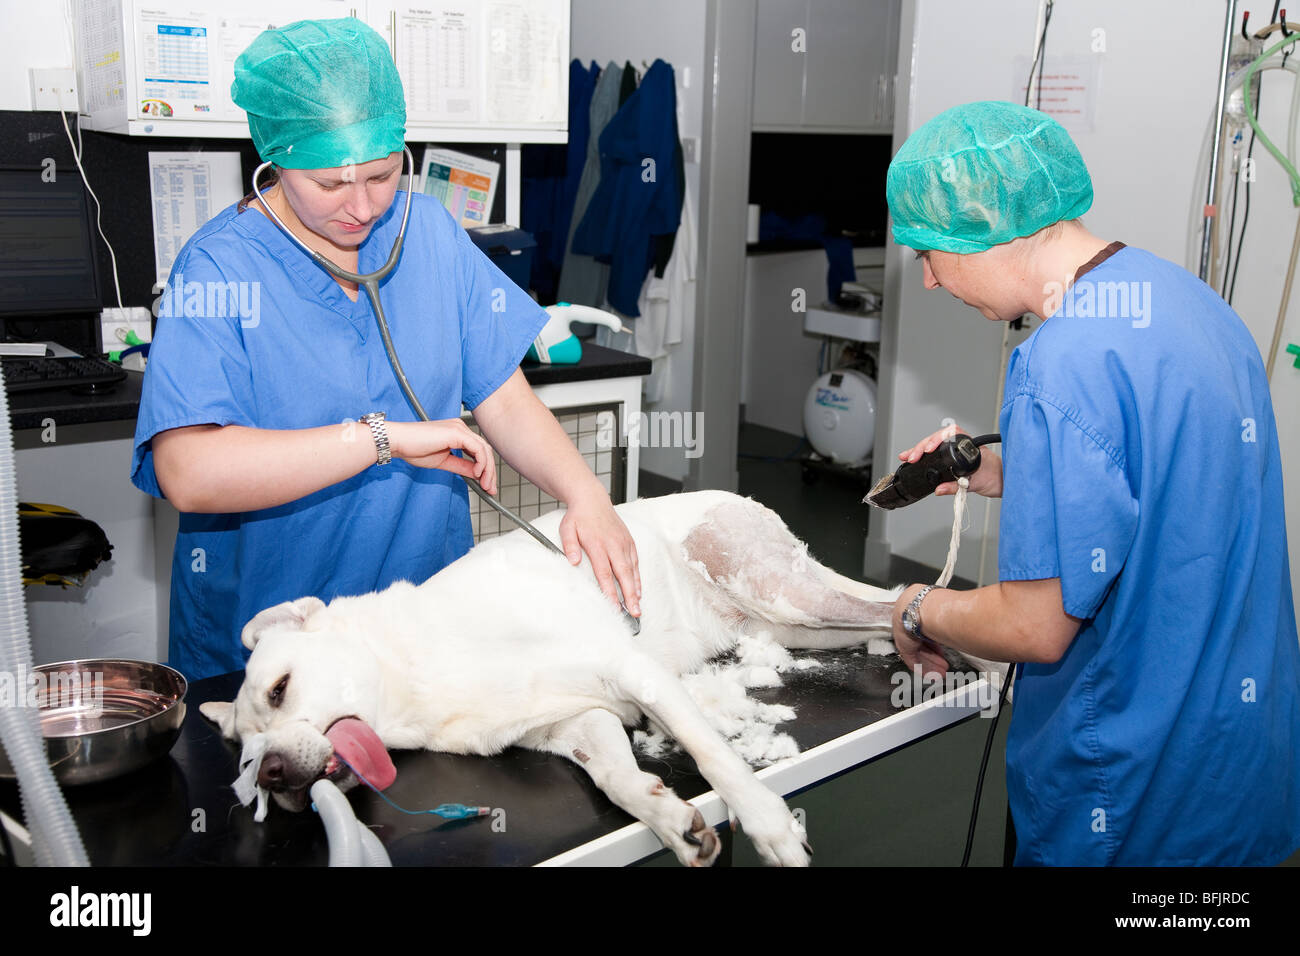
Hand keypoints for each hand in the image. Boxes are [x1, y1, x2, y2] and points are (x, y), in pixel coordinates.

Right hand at [386, 419, 497, 494]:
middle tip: (490, 489)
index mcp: (458, 433)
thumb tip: (477, 474)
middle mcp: (461, 428)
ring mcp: (459, 428)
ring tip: (485, 485)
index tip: (486, 485)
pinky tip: (477, 474)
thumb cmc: (414, 449)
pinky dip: (481, 462)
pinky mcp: (457, 432)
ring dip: (488, 470)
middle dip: (490, 471)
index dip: (486, 469)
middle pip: (485, 450)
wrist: (398, 442)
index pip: (479, 450)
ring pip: (484, 449)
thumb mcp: (444, 462)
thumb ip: (461, 466)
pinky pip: (477, 448)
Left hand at [559, 497, 641, 618]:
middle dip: (629, 595)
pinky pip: (635, 562)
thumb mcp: (567, 529)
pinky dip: (637, 577)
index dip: (610, 591)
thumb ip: (570, 546)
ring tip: (637, 606)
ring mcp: (623, 543)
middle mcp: (613, 545)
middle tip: (634, 612)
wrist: (592, 499)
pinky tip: (637, 589)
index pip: (605, 573)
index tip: (613, 606)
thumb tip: (574, 562)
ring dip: (635, 589)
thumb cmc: (578, 517)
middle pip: (623, 574)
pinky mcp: (629, 541)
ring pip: (632, 570)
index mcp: (597, 544)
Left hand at [892, 583, 948, 676]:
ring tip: (940, 673)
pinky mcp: (904, 647)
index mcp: (917, 615)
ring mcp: (906, 636)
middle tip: (943, 666)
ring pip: (919, 655)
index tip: (942, 652)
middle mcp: (910, 626)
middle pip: (923, 646)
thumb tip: (961, 622)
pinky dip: (923, 669)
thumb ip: (945, 621)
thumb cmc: (933, 603)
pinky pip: (913, 661)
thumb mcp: (941, 613)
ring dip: (931, 665)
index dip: (935, 644)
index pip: (927, 634)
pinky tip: (931, 675)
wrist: (919, 607)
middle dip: (934, 658)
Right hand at [897, 424, 1001, 497]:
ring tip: (908, 456)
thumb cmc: (995, 477)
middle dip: (922, 446)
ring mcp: (958, 450)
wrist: (1003, 482)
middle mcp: (963, 444)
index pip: (949, 433)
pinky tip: (916, 459)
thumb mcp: (975, 484)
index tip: (928, 449)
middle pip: (938, 438)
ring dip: (921, 449)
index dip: (935, 439)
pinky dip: (927, 456)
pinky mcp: (954, 458)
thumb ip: (956, 486)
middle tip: (911, 456)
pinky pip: (938, 453)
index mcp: (970, 444)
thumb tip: (939, 489)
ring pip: (936, 444)